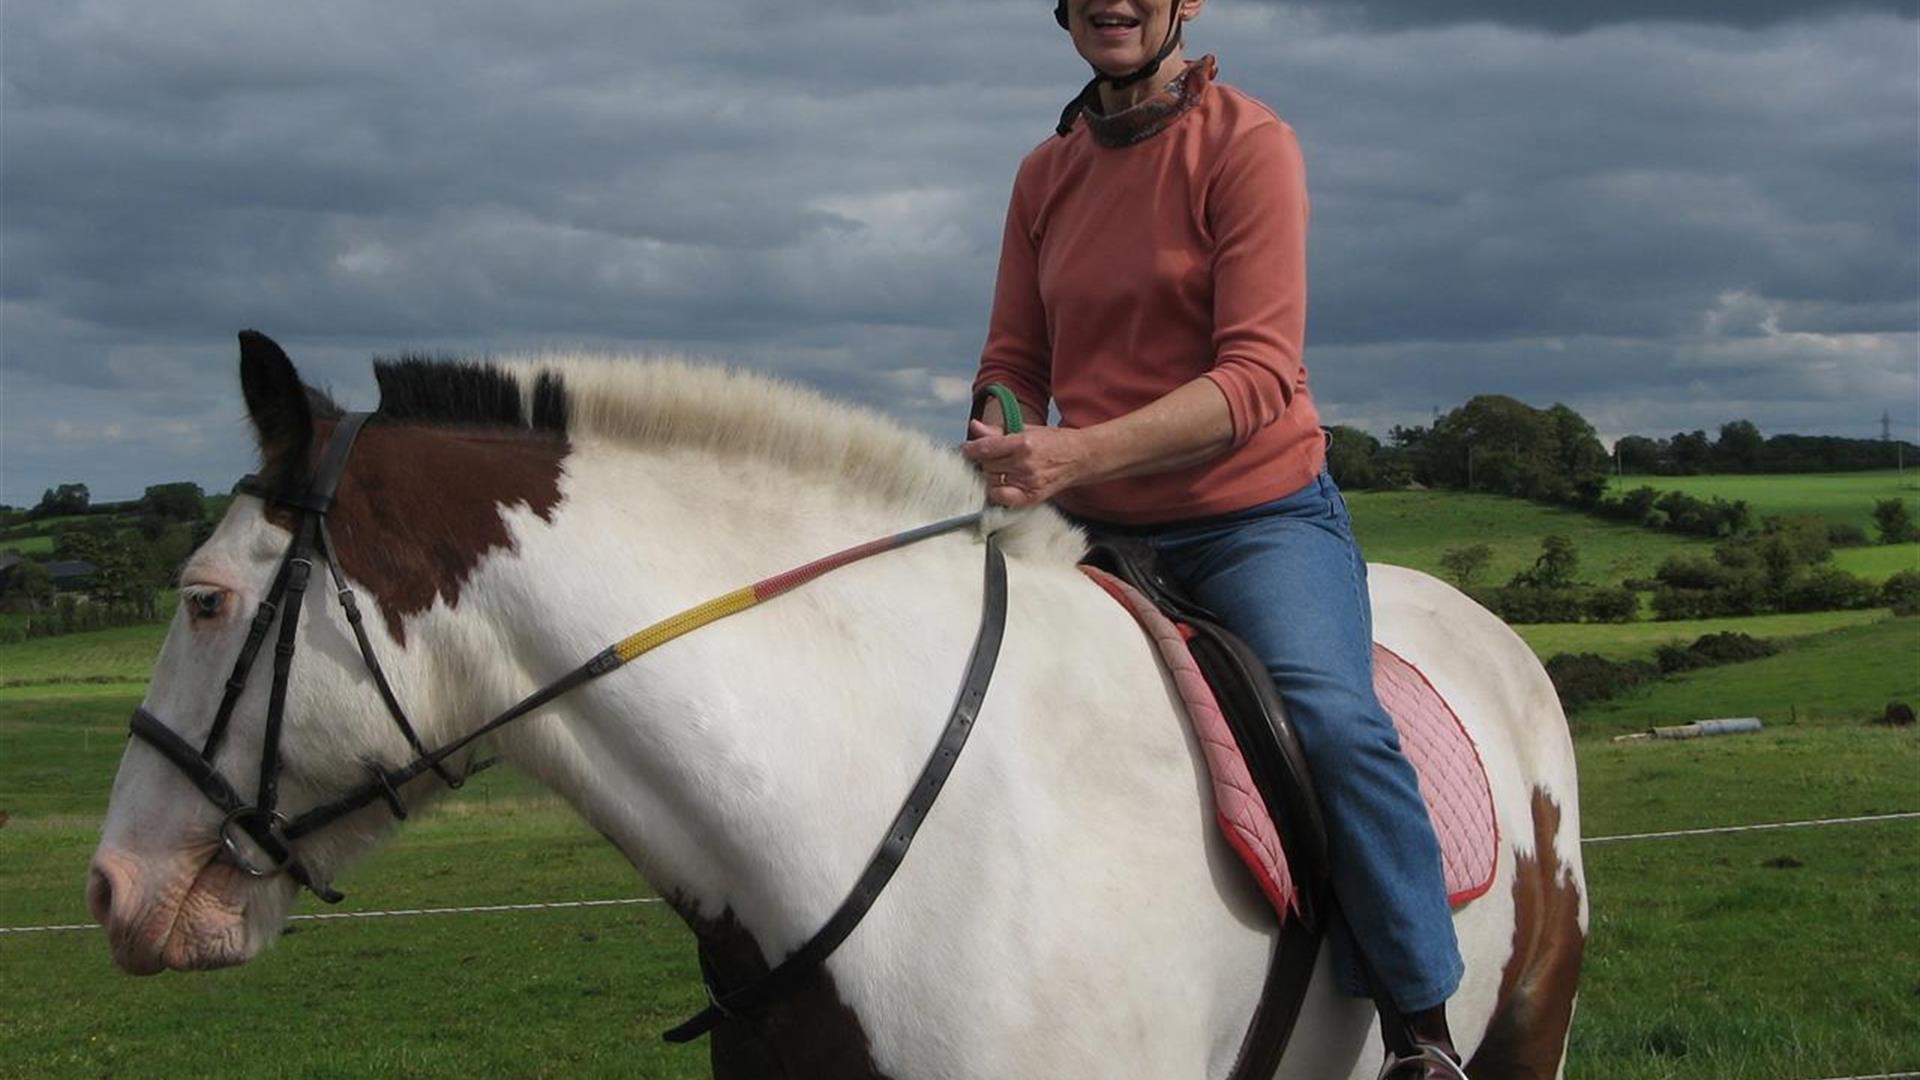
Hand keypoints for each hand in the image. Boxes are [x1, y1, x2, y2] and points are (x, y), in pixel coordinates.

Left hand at [961, 419, 1098, 507]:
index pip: (986, 448)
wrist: (1080, 458)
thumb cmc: (1054, 442)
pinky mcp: (1031, 497)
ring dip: (990, 476)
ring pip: (992, 482)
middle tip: (990, 458)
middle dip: (984, 461)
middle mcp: (1025, 464)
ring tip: (1000, 469)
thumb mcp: (1027, 430)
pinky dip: (996, 492)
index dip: (971, 449)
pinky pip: (1002, 498)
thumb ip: (998, 431)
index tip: (966, 449)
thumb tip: (975, 427)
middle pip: (987, 466)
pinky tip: (1000, 485)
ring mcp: (1028, 482)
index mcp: (1023, 443)